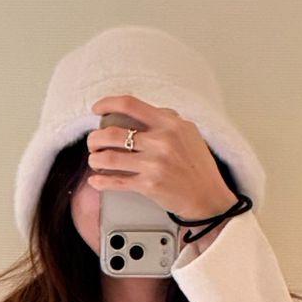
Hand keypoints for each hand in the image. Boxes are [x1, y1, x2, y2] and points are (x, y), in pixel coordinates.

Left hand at [87, 93, 235, 220]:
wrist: (209, 197)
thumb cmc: (199, 167)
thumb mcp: (189, 133)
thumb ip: (167, 120)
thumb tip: (144, 112)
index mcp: (169, 124)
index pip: (130, 104)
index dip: (107, 104)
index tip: (97, 109)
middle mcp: (160, 141)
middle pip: (112, 133)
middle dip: (95, 138)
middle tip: (93, 142)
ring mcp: (154, 164)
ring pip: (109, 158)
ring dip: (95, 159)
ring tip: (94, 160)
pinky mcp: (149, 185)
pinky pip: (116, 182)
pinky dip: (100, 181)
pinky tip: (95, 180)